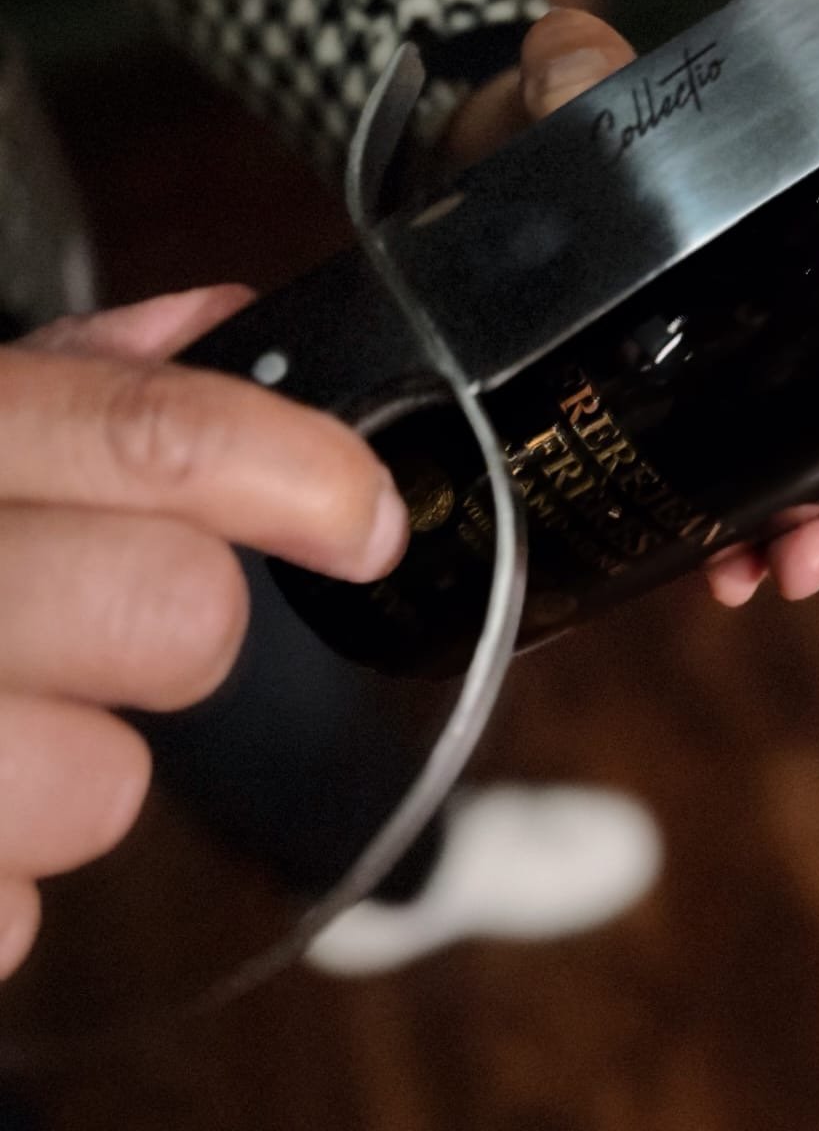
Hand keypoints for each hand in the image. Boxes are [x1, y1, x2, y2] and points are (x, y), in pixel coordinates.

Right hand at [0, 289, 407, 980]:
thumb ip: (66, 377)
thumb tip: (223, 321)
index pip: (152, 434)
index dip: (296, 472)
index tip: (362, 516)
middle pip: (177, 622)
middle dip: (167, 625)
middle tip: (82, 615)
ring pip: (104, 790)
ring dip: (66, 769)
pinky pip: (10, 918)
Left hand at [443, 9, 818, 608]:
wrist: (499, 178)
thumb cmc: (568, 120)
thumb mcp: (576, 86)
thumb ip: (578, 69)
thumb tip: (566, 58)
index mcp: (818, 196)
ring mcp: (775, 354)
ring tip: (793, 572)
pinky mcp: (717, 411)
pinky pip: (766, 489)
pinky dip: (759, 539)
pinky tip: (726, 574)